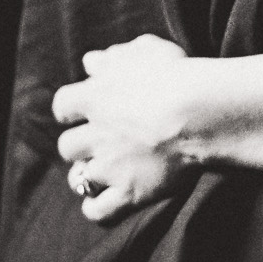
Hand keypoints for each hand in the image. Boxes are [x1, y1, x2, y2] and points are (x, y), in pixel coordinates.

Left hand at [51, 33, 204, 223]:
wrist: (200, 111)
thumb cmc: (175, 75)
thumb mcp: (145, 51)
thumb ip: (114, 56)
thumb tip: (91, 62)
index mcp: (95, 97)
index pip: (62, 105)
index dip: (70, 109)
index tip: (82, 110)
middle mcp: (95, 134)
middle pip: (67, 146)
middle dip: (79, 145)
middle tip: (98, 142)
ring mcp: (109, 166)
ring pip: (78, 178)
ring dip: (85, 175)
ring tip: (101, 172)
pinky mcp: (128, 192)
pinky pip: (98, 209)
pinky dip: (95, 208)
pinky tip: (101, 203)